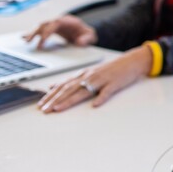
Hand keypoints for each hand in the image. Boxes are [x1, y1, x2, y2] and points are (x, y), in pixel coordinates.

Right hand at [24, 15, 97, 48]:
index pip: (55, 23)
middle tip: (29, 42)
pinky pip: (40, 30)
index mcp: (68, 21)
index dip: (47, 31)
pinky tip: (24, 37)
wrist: (85, 33)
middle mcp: (59, 21)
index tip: (42, 40)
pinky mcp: (51, 29)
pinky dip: (33, 33)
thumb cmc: (87, 34)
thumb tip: (80, 42)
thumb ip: (87, 39)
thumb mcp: (91, 36)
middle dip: (36, 32)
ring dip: (32, 33)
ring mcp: (54, 24)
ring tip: (25, 40)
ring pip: (40, 26)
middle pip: (45, 23)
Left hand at [37, 46, 152, 112]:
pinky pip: (107, 92)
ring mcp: (102, 80)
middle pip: (69, 89)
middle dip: (55, 100)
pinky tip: (95, 105)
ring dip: (69, 100)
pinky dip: (101, 98)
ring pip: (83, 91)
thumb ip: (72, 80)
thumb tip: (52, 87)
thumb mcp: (89, 73)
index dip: (51, 95)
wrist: (132, 61)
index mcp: (83, 75)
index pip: (63, 86)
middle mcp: (90, 76)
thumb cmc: (111, 69)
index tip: (41, 105)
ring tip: (58, 109)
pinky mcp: (115, 83)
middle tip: (44, 110)